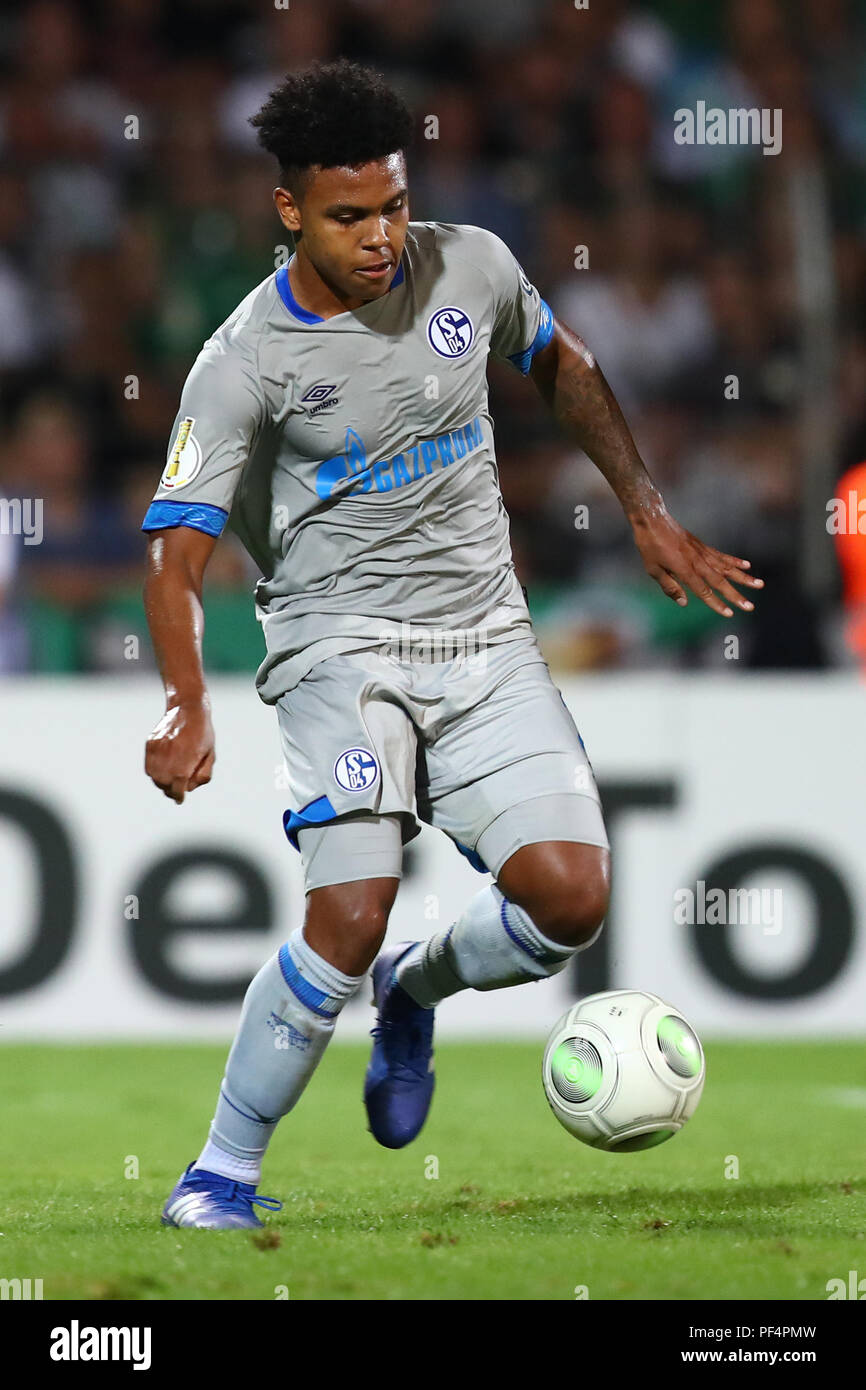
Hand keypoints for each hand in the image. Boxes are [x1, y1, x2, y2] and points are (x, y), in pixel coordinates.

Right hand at [145, 698, 214, 803]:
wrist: (188, 708)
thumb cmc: (203, 733)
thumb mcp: (211, 754)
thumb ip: (203, 774)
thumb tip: (188, 788)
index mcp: (188, 758)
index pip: (178, 786)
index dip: (179, 795)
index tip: (180, 799)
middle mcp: (171, 754)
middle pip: (164, 784)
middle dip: (170, 790)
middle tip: (176, 790)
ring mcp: (158, 748)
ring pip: (154, 777)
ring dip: (161, 782)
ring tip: (170, 779)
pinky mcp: (151, 744)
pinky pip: (149, 766)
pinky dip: (154, 772)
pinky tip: (163, 769)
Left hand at [630, 506, 763, 616]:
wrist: (653, 519)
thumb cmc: (649, 546)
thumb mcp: (653, 570)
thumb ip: (670, 587)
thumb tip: (684, 603)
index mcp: (685, 569)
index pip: (704, 591)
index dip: (716, 604)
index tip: (730, 614)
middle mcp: (698, 561)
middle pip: (721, 582)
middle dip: (736, 596)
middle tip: (750, 607)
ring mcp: (702, 552)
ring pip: (727, 568)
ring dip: (744, 578)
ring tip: (760, 585)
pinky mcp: (703, 546)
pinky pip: (722, 556)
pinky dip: (735, 561)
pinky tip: (747, 566)